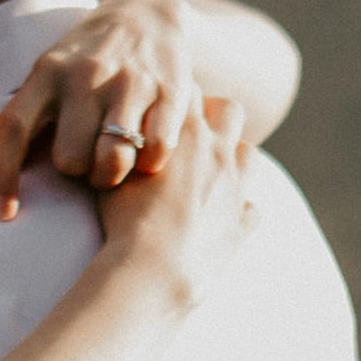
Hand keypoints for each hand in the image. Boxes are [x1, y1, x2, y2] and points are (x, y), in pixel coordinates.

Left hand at [0, 0, 228, 219]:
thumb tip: (4, 178)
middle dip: (77, 171)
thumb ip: (31, 114)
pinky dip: (150, 163)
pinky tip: (148, 156)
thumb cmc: (86, 61)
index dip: (4, 175)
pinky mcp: (169, 91)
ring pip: (112, 160)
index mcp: (47, 72)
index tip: (5, 214)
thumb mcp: (50, 71)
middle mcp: (85, 75)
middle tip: (88, 160)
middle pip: (69, 159)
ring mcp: (129, 82)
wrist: (147, 16)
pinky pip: (156, 150)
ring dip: (111, 173)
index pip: (14, 128)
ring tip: (114, 163)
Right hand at [95, 95, 261, 295]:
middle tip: (191, 132)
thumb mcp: (114, 175)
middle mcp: (217, 151)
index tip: (161, 105)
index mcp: (186, 131)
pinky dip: (238, 210)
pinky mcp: (241, 222)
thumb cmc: (125, 220)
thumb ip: (121, 151)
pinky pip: (251, 209)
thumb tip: (109, 140)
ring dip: (233, 157)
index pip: (187, 90)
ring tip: (208, 171)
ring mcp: (235, 186)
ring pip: (249, 153)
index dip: (174, 95)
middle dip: (214, 114)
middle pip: (228, 109)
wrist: (154, 270)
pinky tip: (218, 217)